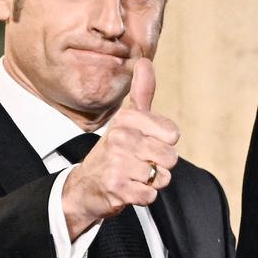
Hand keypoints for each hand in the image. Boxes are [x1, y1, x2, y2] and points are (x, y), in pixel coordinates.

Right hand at [62, 58, 179, 238]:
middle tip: (139, 163)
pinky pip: (151, 195)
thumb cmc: (114, 150)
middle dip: (159, 165)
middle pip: (170, 158)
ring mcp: (117, 164)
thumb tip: (145, 61)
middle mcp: (120, 139)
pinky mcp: (117, 188)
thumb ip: (141, 92)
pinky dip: (143, 196)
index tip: (145, 142)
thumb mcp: (126, 120)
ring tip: (133, 176)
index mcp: (126, 120)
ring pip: (162, 177)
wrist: (85, 185)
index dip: (164, 143)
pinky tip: (128, 189)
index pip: (172, 134)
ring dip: (151, 181)